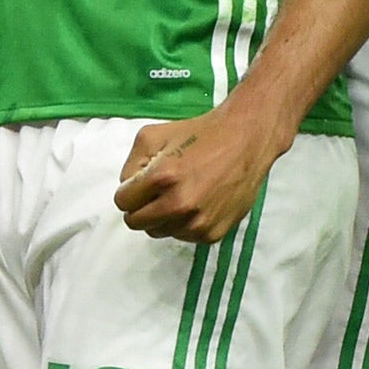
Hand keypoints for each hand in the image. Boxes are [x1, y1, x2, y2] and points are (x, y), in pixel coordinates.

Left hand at [114, 103, 289, 243]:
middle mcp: (179, 205)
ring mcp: (197, 223)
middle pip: (136, 223)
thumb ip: (131, 163)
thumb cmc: (200, 133)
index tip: (143, 182)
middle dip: (142, 206)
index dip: (130, 190)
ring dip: (163, 217)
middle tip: (158, 190)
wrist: (246, 139)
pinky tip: (198, 201)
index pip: (123, 202)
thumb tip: (127, 188)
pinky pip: (183, 236)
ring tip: (182, 193)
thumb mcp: (155, 134)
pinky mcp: (213, 234)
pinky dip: (184, 223)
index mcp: (162, 177)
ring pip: (159, 232)